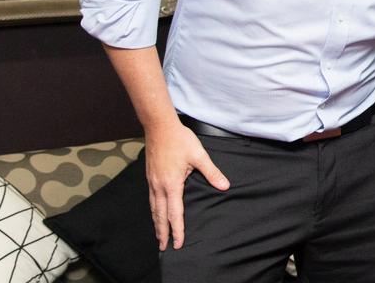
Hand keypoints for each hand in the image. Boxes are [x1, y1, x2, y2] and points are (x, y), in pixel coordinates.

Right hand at [144, 123, 229, 249]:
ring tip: (159, 235)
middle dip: (163, 232)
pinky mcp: (150, 177)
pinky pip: (150, 199)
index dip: (177, 230)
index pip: (174, 213)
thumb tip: (224, 186)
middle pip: (160, 215)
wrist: (159, 127)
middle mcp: (159, 186)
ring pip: (153, 208)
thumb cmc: (179, 140)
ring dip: (157, 223)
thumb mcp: (199, 155)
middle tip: (164, 247)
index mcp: (171, 184)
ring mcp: (152, 182)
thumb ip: (212, 172)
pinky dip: (153, 210)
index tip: (178, 243)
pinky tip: (155, 212)